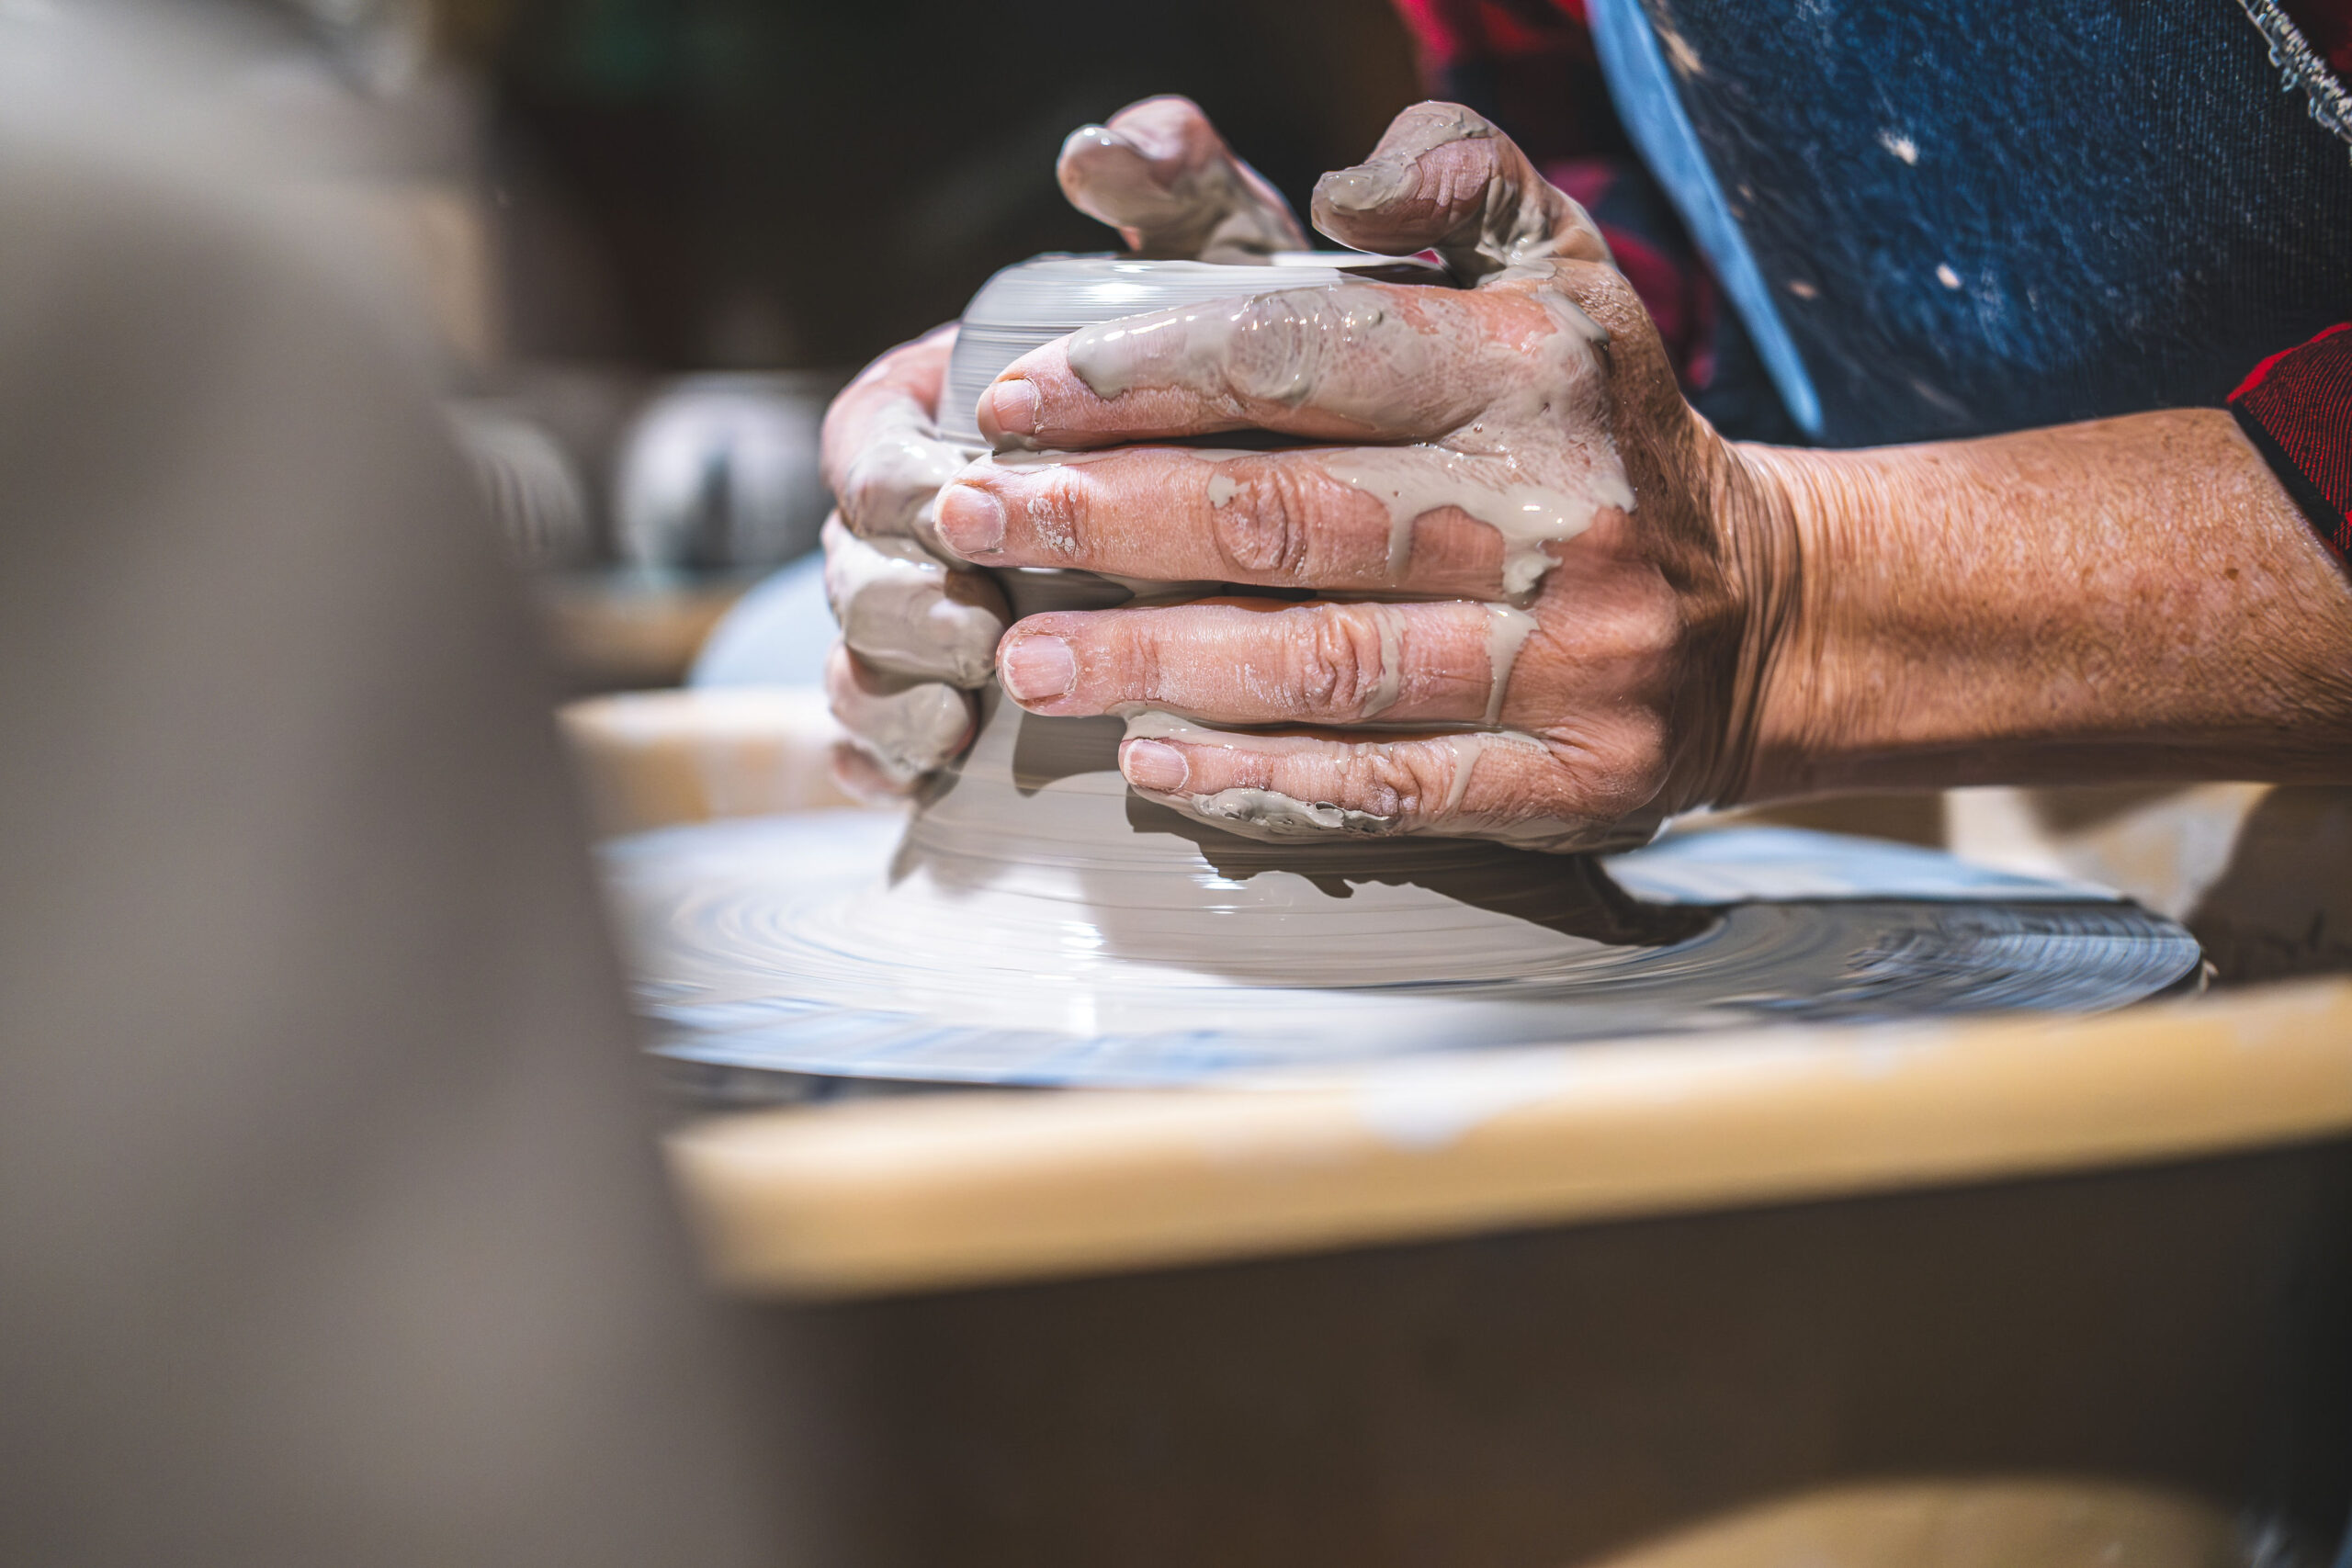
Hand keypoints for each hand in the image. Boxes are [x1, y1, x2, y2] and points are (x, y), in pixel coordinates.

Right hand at [819, 97, 1306, 797]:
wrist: (1236, 494)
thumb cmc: (1212, 380)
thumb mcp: (1210, 277)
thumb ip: (1171, 197)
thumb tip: (1111, 149)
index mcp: (927, 412)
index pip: (868, 450)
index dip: (906, 488)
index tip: (966, 512)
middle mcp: (899, 519)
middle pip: (851, 569)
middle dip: (904, 605)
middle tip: (980, 633)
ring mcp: (905, 614)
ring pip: (855, 659)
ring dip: (896, 691)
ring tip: (963, 716)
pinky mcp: (926, 702)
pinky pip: (871, 741)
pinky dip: (886, 757)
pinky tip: (931, 771)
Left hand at [935, 103, 1788, 850]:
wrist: (1768, 615)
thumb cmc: (1611, 433)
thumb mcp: (1569, 273)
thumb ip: (1462, 180)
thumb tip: (1337, 179)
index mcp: (1528, 373)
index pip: (1306, 359)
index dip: (1144, 379)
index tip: (1018, 404)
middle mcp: (1543, 515)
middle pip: (1285, 521)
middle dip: (1103, 523)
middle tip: (972, 522)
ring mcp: (1557, 660)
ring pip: (1319, 666)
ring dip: (1153, 664)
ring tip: (1026, 656)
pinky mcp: (1564, 779)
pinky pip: (1385, 788)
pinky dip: (1256, 781)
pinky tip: (1148, 763)